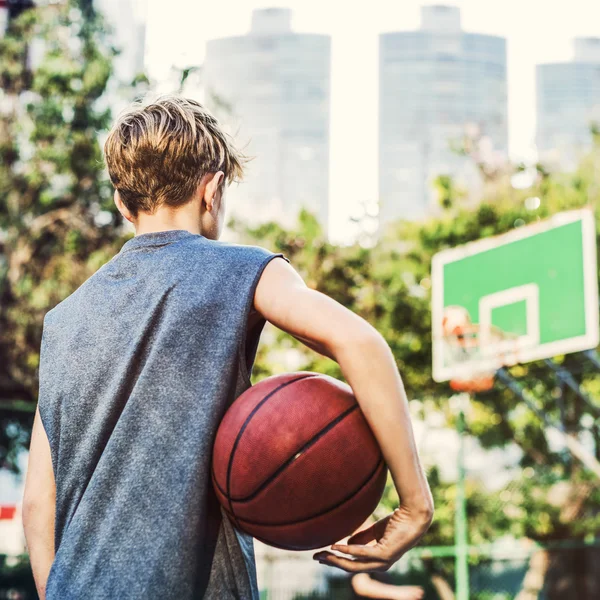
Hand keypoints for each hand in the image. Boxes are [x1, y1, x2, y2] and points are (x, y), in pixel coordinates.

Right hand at [313, 504, 432, 572]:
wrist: (414, 516)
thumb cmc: (399, 521)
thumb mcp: (377, 531)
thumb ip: (363, 538)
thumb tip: (346, 543)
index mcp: (378, 560)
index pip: (353, 564)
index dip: (336, 561)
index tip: (321, 555)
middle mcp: (380, 564)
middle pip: (350, 568)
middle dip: (332, 563)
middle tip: (316, 557)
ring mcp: (383, 561)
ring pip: (354, 565)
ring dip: (336, 559)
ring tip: (322, 554)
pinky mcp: (385, 554)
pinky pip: (362, 553)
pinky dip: (347, 550)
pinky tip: (336, 546)